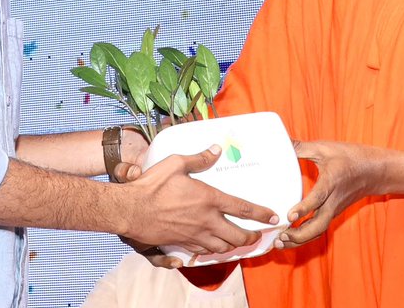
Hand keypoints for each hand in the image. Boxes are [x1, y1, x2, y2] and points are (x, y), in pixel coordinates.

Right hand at [119, 145, 278, 256]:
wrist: (130, 210)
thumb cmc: (152, 185)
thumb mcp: (176, 163)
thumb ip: (199, 158)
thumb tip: (216, 150)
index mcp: (209, 199)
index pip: (243, 209)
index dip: (261, 214)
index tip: (273, 218)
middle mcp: (206, 221)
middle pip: (236, 236)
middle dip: (251, 237)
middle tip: (257, 236)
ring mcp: (194, 236)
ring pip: (222, 247)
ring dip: (234, 246)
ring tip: (238, 242)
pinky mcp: (181, 244)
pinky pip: (203, 252)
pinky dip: (213, 251)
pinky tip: (213, 247)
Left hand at [275, 140, 380, 248]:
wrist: (374, 171)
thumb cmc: (350, 157)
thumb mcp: (325, 148)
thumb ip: (301, 147)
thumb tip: (280, 142)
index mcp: (331, 183)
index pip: (317, 199)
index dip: (303, 209)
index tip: (289, 216)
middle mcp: (333, 201)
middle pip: (318, 227)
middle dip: (298, 236)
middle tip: (279, 238)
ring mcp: (333, 210)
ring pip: (317, 232)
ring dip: (299, 240)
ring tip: (279, 242)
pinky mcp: (332, 213)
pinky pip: (319, 229)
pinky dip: (305, 236)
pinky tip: (290, 237)